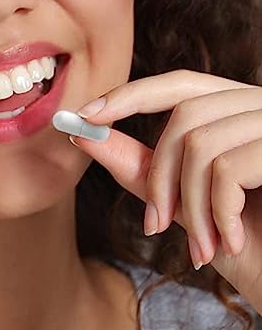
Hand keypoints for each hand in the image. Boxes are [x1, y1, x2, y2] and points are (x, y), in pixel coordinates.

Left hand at [65, 70, 261, 309]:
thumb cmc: (249, 241)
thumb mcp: (187, 201)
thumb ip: (143, 167)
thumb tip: (84, 135)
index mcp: (242, 111)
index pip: (182, 84)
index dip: (132, 95)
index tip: (85, 117)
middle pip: (186, 117)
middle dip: (160, 178)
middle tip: (155, 226)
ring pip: (202, 146)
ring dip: (191, 208)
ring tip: (204, 246)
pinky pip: (228, 170)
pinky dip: (218, 215)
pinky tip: (232, 242)